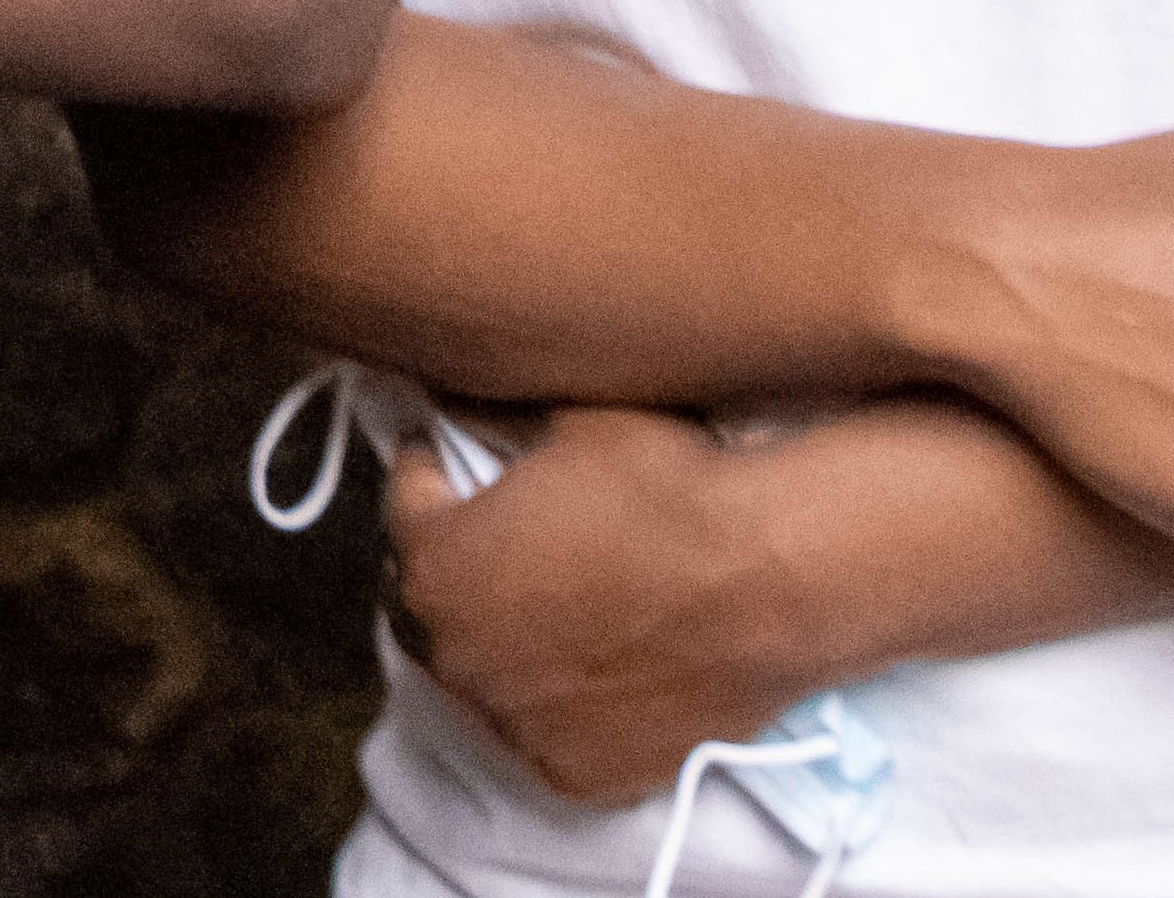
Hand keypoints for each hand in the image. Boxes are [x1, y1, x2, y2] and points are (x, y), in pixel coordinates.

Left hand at [385, 403, 829, 806]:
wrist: (767, 581)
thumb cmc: (668, 493)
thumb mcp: (569, 421)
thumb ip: (493, 415)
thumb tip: (457, 400)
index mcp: (436, 567)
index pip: (406, 506)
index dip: (432, 471)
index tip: (450, 457)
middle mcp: (457, 659)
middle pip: (431, 605)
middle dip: (457, 567)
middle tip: (503, 539)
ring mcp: (515, 726)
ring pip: (489, 676)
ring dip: (507, 641)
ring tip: (565, 606)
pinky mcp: (575, 773)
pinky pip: (548, 732)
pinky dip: (563, 703)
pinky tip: (603, 663)